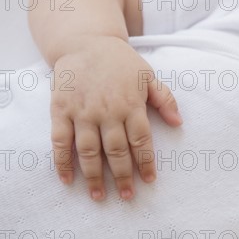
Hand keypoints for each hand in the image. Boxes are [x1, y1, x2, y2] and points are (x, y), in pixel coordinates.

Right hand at [49, 36, 181, 200]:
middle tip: (127, 196)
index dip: (145, 163)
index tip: (148, 181)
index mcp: (131, 104)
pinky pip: (60, 141)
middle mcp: (107, 111)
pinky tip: (67, 180)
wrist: (84, 41)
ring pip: (88, 151)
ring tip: (99, 196)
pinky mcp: (60, 111)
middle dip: (122, 176)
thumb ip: (164, 99)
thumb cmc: (120, 61)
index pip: (141, 141)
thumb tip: (179, 122)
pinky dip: (62, 162)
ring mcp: (82, 112)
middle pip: (116, 151)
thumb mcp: (147, 75)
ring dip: (94, 176)